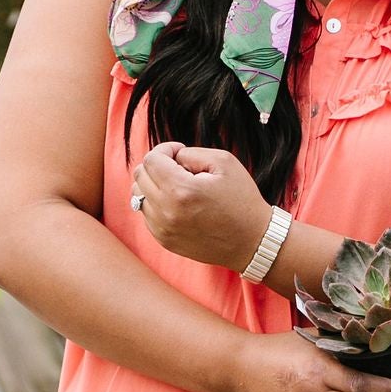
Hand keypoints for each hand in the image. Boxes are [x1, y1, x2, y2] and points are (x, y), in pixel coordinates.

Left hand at [132, 142, 269, 270]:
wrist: (252, 242)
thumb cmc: (241, 199)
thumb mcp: (224, 162)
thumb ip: (190, 153)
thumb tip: (171, 158)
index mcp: (181, 190)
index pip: (151, 160)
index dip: (165, 150)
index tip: (180, 153)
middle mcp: (166, 212)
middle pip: (140, 176)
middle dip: (157, 166)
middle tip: (180, 169)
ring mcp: (163, 229)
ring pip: (139, 196)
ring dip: (154, 185)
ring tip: (178, 187)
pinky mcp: (164, 241)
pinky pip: (147, 214)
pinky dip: (157, 204)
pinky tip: (179, 204)